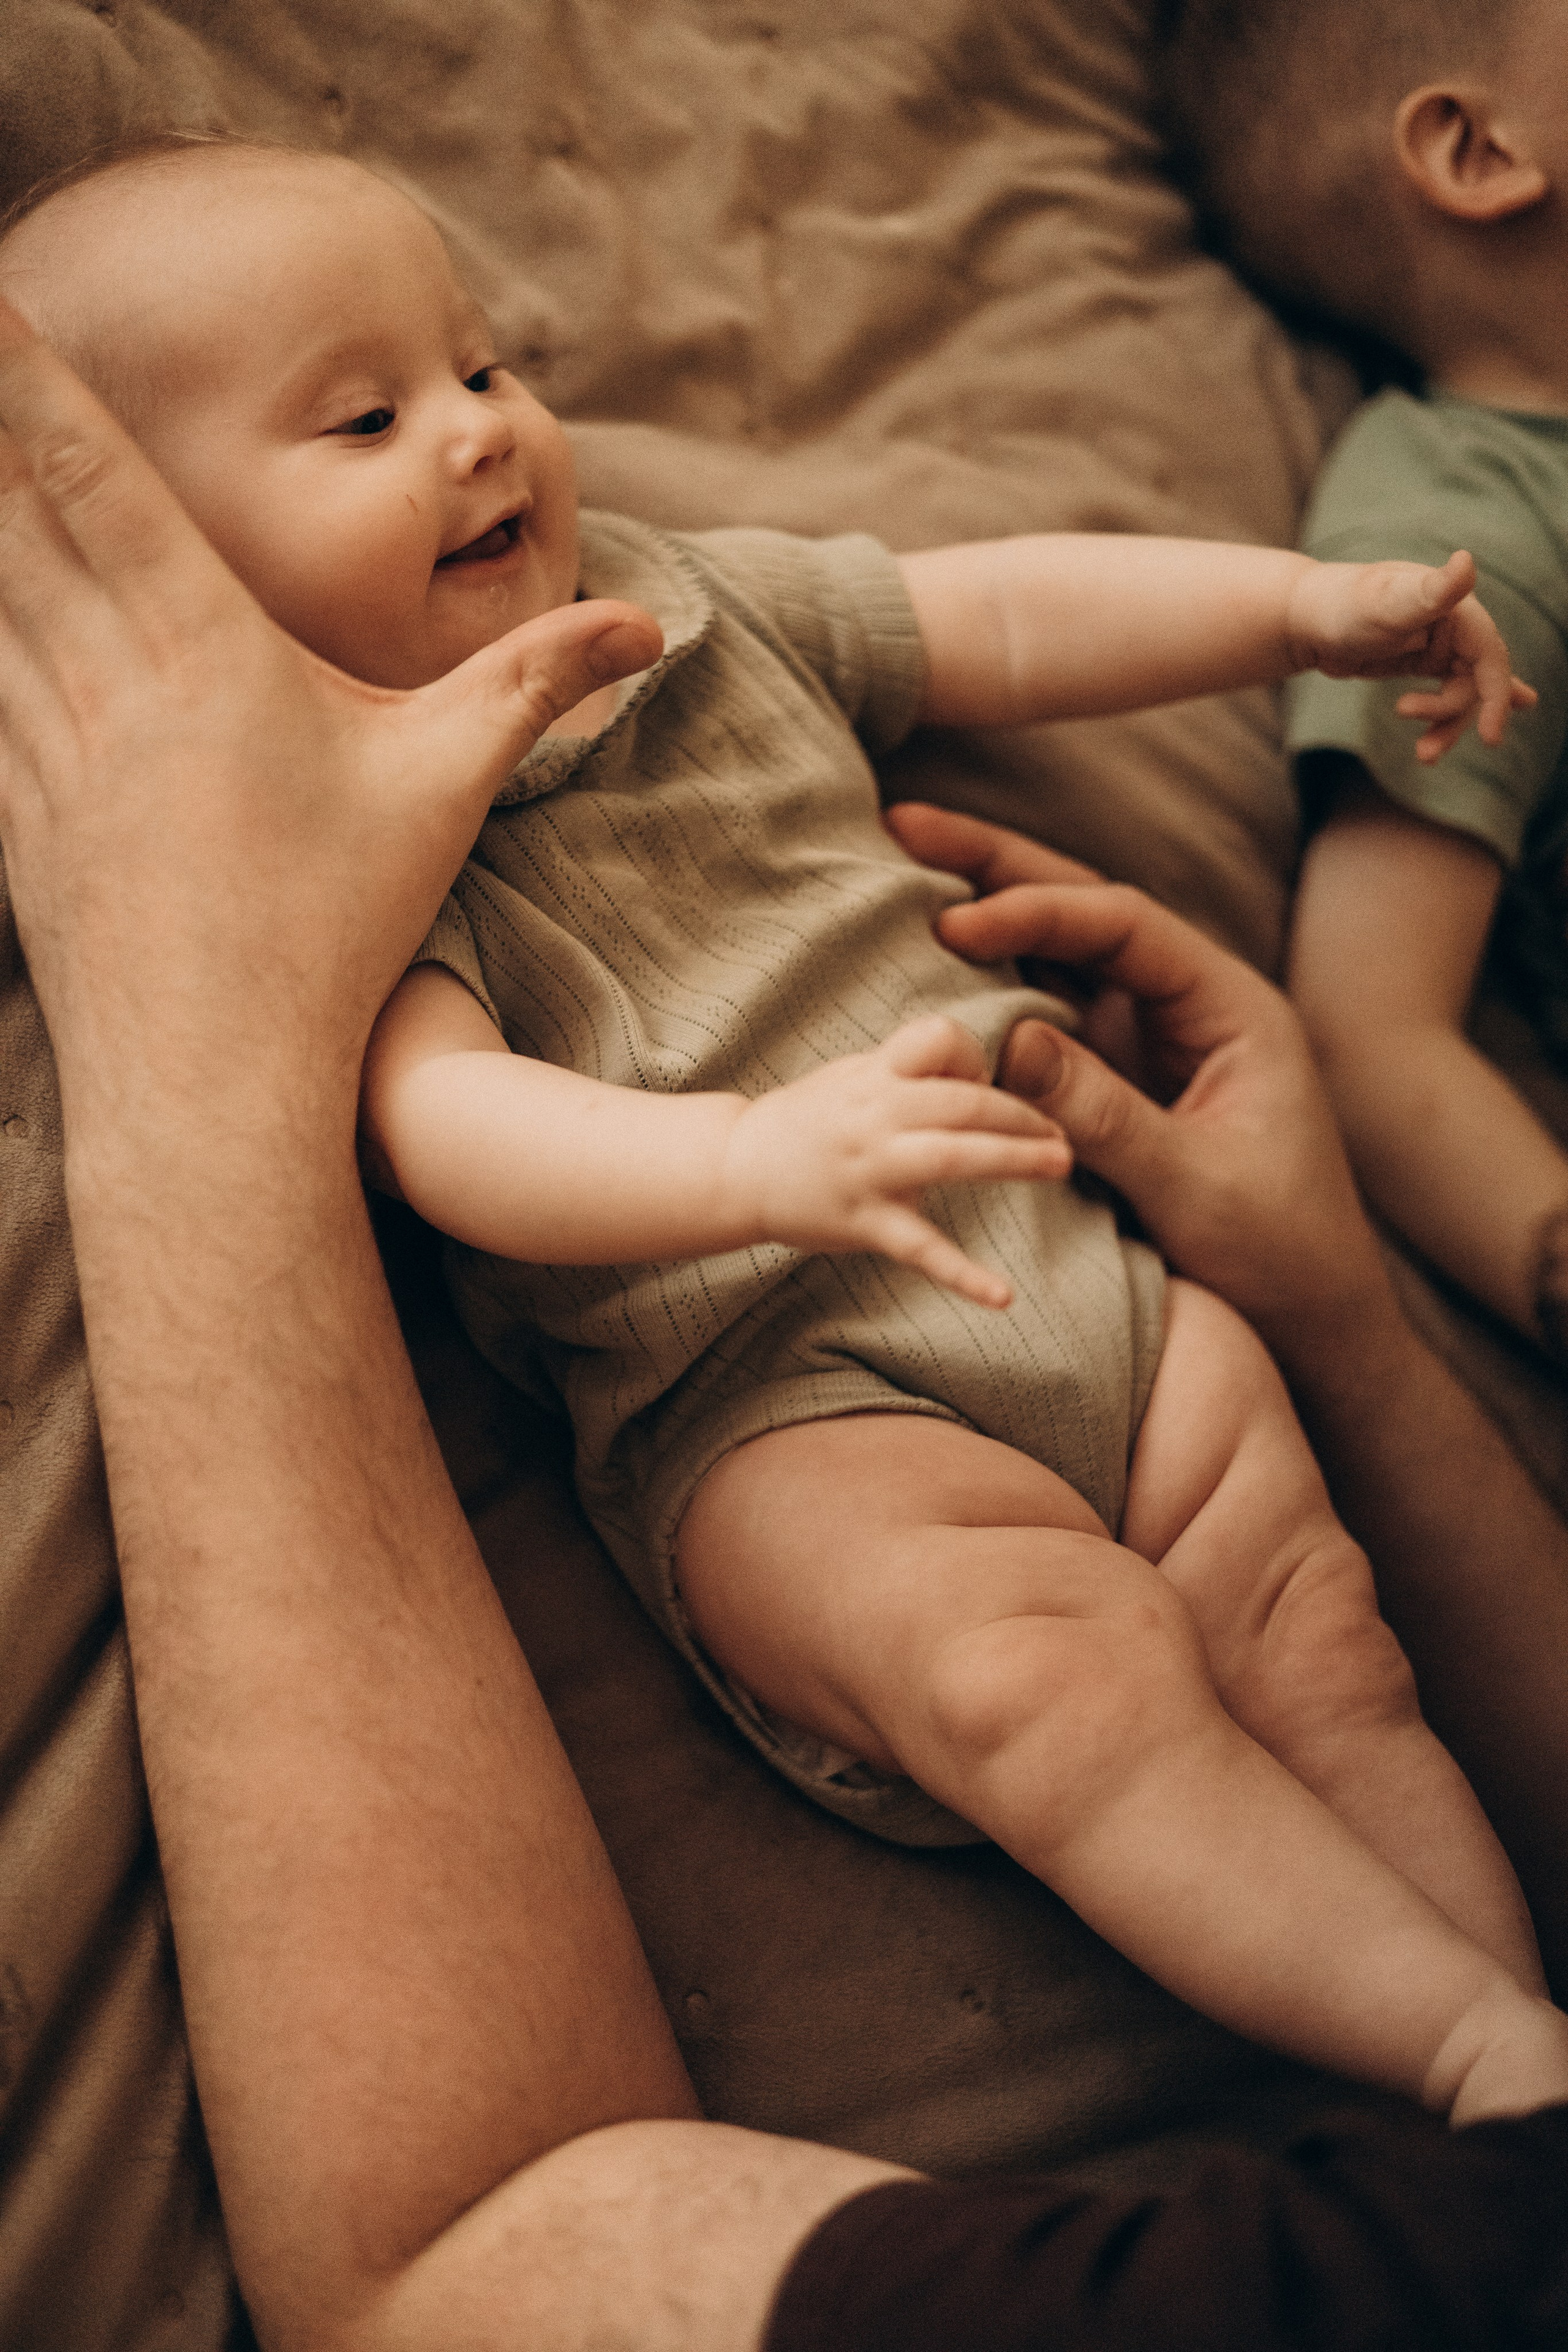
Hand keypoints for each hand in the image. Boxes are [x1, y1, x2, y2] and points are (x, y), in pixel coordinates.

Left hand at [0, 299, 662, 1135]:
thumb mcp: (445, 790)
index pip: (97, 483)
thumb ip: (534, 685)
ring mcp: (44, 752)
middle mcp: (104, 685)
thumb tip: (648, 625)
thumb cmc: (335, 929)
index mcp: (205, 657)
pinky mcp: (16, 814)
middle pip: (7, 514)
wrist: (214, 1080)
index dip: (28, 381)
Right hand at [721, 1014, 1071, 1307]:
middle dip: (1021, 1115)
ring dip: (1011, 1159)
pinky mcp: (863, 1222)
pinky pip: (919, 1249)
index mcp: (876, 1074)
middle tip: (1064, 1135)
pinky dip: (963, 1275)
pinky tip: (1003, 1296)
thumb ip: (914, 1069)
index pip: (940, 1040)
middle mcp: (874, 1115)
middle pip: (962, 1102)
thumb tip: (981, 1068)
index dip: (976, 1057)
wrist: (736, 1165)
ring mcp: (869, 1169)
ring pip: (950, 1157)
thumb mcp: (857, 1074)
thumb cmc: (810, 1118)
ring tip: (1059, 1163)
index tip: (990, 1082)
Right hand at [884, 803, 1392, 1359]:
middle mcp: (1191, 1003)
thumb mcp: (1189, 1184)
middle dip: (1000, 866)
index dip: (1037, 911)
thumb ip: (1103, 1114)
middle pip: (1087, 910)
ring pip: (1064, 949)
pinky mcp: (1124, 1074)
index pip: (1123, 925)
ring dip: (990, 908)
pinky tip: (938, 957)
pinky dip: (995, 978)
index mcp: (1230, 1008)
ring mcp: (1154, 1035)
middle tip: (909, 823)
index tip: (957, 921)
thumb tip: (1008, 1041)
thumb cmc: (1273, 1249)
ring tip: (907, 865)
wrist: (1311, 1311)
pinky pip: (1053, 1008)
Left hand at [1286, 549, 1535, 761]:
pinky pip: (1447, 692)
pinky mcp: (1422, 662)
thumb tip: (1466, 561)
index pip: (1490, 658)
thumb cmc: (1344, 604)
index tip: (1491, 738)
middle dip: (1453, 720)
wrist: (1305, 617)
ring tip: (1422, 757)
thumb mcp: (1387, 602)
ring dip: (1444, 726)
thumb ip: (1430, 590)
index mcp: (1457, 609)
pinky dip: (1454, 712)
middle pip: (1477, 683)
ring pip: (1460, 695)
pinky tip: (1483, 722)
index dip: (1497, 696)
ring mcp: (1440, 645)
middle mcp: (1456, 626)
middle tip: (1424, 754)